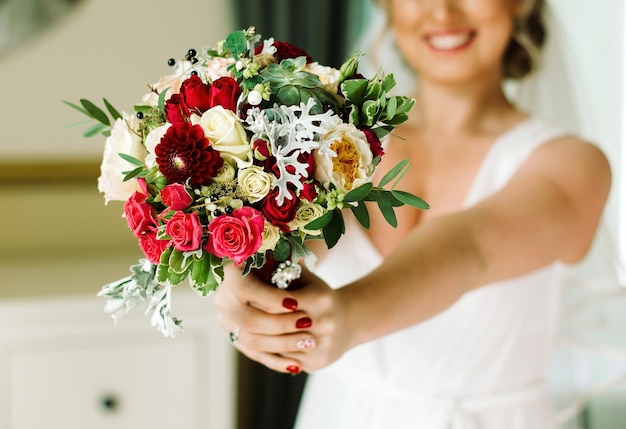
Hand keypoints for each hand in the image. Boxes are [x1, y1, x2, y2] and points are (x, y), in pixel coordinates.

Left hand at [214, 264, 351, 373]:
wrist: (350, 321)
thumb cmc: (321, 295)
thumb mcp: (307, 278)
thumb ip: (284, 270)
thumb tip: (255, 259)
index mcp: (321, 299)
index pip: (279, 301)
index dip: (259, 299)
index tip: (243, 295)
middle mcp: (324, 323)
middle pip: (276, 326)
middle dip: (254, 318)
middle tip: (236, 312)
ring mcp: (321, 347)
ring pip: (276, 347)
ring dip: (256, 337)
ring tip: (239, 327)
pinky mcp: (316, 364)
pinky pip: (282, 361)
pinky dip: (267, 353)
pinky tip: (253, 343)